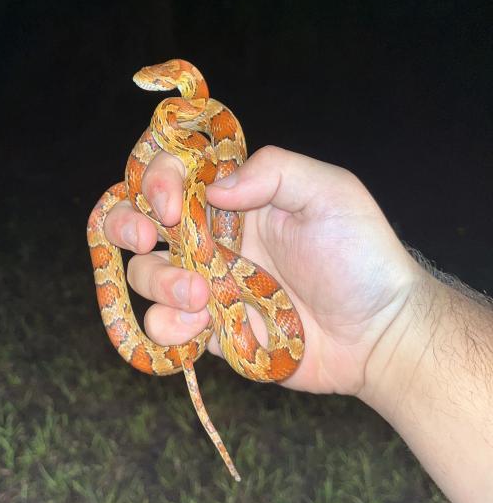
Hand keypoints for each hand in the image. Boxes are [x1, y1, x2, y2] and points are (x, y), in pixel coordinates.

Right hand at [102, 145, 419, 396]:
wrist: (377, 332)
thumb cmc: (360, 255)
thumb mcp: (330, 192)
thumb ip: (273, 170)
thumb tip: (212, 187)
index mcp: (236, 196)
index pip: (174, 173)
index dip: (157, 180)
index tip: (171, 206)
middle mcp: (212, 235)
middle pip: (139, 219)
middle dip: (125, 223)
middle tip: (148, 239)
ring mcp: (207, 283)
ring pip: (144, 274)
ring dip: (159, 281)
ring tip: (203, 295)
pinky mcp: (209, 328)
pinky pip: (163, 325)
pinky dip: (168, 324)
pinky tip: (201, 327)